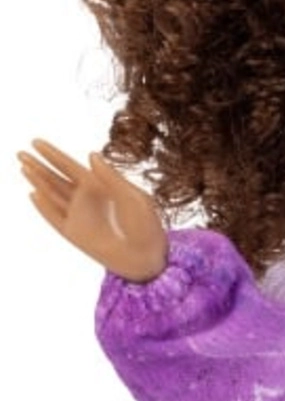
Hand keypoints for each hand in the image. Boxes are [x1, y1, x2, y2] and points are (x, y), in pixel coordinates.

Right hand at [18, 139, 167, 280]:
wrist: (148, 258)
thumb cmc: (146, 226)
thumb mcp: (133, 197)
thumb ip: (111, 177)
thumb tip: (91, 155)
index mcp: (99, 186)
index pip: (70, 166)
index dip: (53, 154)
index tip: (36, 142)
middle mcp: (86, 199)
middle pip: (56, 179)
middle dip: (39, 165)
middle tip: (20, 152)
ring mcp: (79, 217)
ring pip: (52, 195)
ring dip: (38, 181)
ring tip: (24, 167)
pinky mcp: (75, 235)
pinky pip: (55, 218)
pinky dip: (44, 207)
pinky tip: (33, 194)